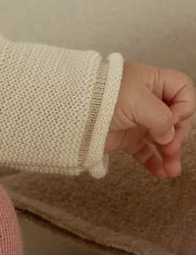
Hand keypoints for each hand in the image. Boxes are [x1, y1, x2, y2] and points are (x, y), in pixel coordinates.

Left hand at [104, 61, 195, 178]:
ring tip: (172, 171)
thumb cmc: (103, 95)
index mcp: (152, 82)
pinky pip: (145, 151)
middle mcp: (147, 100)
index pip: (183, 90)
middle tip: (171, 147)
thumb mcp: (139, 101)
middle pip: (176, 118)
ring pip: (162, 138)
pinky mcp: (125, 137)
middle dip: (178, 134)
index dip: (185, 106)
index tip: (174, 118)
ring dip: (170, 154)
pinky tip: (162, 173)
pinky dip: (154, 162)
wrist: (70, 109)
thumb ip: (162, 118)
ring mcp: (137, 120)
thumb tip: (169, 136)